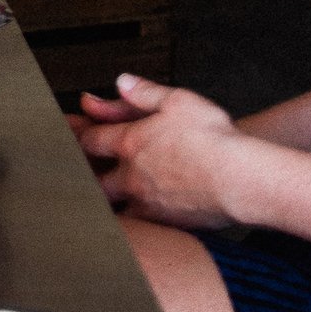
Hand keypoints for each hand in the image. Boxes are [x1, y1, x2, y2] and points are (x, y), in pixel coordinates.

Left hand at [68, 73, 244, 229]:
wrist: (241, 180)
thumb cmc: (214, 139)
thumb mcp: (179, 100)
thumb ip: (145, 92)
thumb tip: (122, 82)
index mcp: (132, 143)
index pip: (91, 141)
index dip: (77, 138)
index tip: (69, 138)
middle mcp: (133, 176)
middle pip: (94, 181)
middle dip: (86, 178)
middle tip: (76, 177)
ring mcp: (147, 203)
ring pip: (112, 208)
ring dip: (105, 204)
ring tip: (95, 205)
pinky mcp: (165, 225)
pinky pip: (138, 229)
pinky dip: (131, 227)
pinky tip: (132, 229)